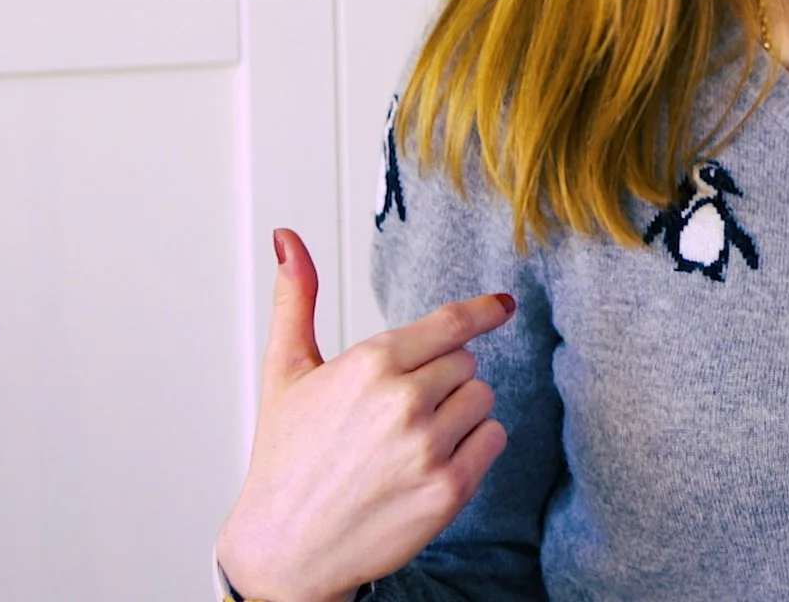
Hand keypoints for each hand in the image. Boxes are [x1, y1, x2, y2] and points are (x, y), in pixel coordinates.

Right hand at [216, 229, 515, 601]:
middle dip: (441, 380)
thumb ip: (296, 299)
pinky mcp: (449, 488)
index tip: (503, 306)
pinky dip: (472, 449)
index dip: (483, 311)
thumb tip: (287, 238)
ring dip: (458, 414)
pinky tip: (429, 464)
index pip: (451, 323)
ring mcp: (428, 446)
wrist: (285, 550)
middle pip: (466, 362)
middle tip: (397, 412)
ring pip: (483, 400)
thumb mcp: (285, 372)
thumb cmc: (286, 459)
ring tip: (409, 441)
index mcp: (369, 364)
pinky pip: (493, 440)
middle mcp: (403, 401)